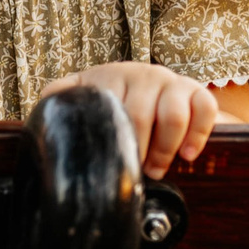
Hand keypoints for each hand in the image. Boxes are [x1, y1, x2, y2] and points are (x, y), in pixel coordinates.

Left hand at [41, 63, 217, 179]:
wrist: (163, 89)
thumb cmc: (119, 98)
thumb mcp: (89, 93)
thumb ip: (66, 97)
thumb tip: (43, 108)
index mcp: (114, 77)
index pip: (113, 107)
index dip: (115, 141)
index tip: (115, 164)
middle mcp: (144, 75)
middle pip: (142, 115)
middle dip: (140, 150)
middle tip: (138, 173)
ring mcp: (173, 82)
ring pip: (174, 115)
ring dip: (166, 149)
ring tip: (158, 168)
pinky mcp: (199, 92)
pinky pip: (205, 109)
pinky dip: (198, 135)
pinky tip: (188, 155)